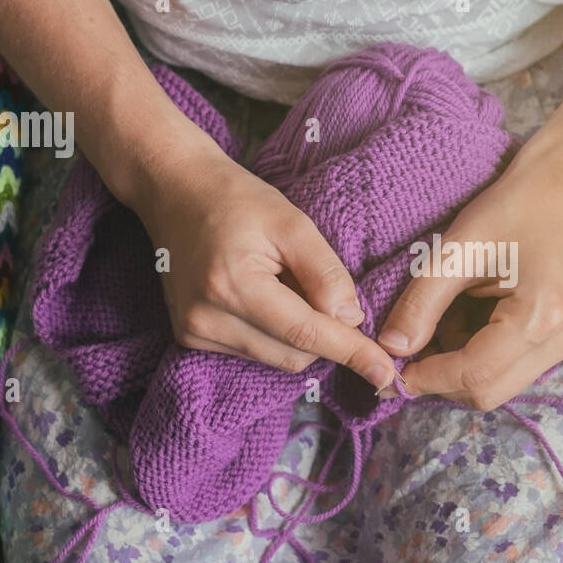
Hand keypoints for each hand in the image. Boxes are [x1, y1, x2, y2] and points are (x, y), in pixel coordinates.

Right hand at [130, 131, 398, 388]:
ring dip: (298, 333)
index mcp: (232, 287)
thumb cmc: (237, 200)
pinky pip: (254, 352)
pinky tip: (264, 295)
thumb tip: (352, 321)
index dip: (350, 352)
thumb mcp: (293, 223)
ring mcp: (194, 333)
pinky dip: (275, 333)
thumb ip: (326, 273)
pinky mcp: (191, 338)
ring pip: (277, 358)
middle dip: (324, 333)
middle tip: (318, 285)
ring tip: (283, 283)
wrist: (176, 191)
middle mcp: (207, 320)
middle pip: (294, 354)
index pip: (305, 334)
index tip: (386, 372)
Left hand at [378, 142, 562, 409]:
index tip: (392, 370)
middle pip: (490, 392)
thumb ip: (421, 304)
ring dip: (458, 370)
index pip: (476, 375)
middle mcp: (562, 340)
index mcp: (541, 316)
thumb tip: (390, 349)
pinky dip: (477, 357)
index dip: (429, 378)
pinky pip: (511, 368)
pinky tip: (461, 323)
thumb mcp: (457, 249)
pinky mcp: (562, 339)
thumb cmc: (514, 206)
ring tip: (436, 329)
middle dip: (442, 380)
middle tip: (407, 355)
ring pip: (499, 386)